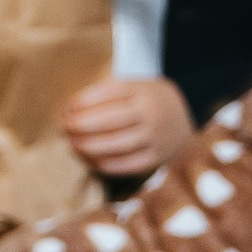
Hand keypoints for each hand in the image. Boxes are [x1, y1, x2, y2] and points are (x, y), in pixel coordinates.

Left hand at [60, 72, 195, 178]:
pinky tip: (90, 160)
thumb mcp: (135, 86)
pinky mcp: (157, 157)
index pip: (107, 93)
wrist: (187, 118)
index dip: (83, 101)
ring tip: (72, 144)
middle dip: (82, 125)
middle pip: (110, 120)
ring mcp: (155, 137)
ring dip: (89, 146)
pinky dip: (106, 164)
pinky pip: (128, 164)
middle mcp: (150, 114)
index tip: (67, 108)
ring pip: (117, 144)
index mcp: (142, 91)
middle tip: (64, 127)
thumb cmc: (148, 100)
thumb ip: (109, 94)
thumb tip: (71, 109)